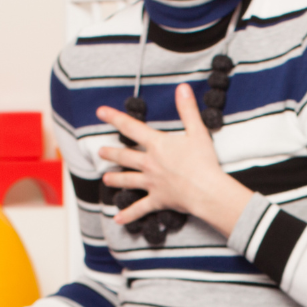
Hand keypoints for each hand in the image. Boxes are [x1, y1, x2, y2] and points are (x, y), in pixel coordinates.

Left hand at [96, 84, 252, 236]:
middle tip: (100, 151)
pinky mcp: (157, 200)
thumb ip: (187, 109)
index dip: (114, 118)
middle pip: (125, 157)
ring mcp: (151, 183)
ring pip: (128, 180)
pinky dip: (129, 215)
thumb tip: (182, 87)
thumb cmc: (203, 161)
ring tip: (105, 179)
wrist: (206, 190)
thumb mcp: (197, 131)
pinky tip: (117, 219)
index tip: (100, 112)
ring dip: (115, 179)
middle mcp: (149, 164)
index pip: (131, 127)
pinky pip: (140, 208)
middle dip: (111, 153)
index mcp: (157, 145)